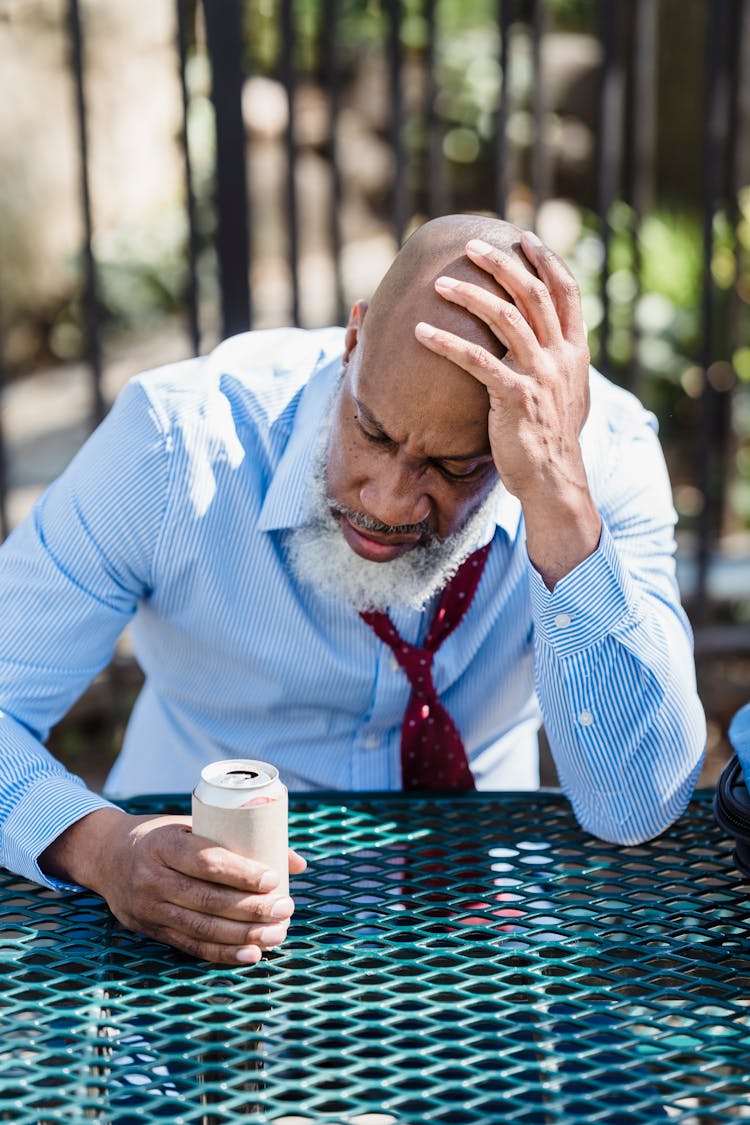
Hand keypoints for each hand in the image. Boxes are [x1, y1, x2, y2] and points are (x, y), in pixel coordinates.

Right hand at [40, 807, 306, 964]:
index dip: (242, 873)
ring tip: (278, 933)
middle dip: (252, 908)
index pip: (207, 862)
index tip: (273, 879)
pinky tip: (252, 954)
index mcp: (163, 844)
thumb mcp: (193, 823)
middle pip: (208, 899)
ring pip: (202, 928)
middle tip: (285, 908)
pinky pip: (190, 946)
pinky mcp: (150, 930)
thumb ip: (240, 840)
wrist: (107, 856)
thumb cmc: (164, 835)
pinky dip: (223, 954)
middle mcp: (152, 878)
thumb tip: (297, 863)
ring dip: (245, 935)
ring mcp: (148, 908)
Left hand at [415, 230, 600, 586]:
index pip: (567, 292)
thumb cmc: (551, 438)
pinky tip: (421, 332)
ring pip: (505, 318)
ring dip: (470, 295)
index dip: (547, 261)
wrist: (553, 478)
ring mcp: (539, 375)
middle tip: (472, 246)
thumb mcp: (567, 393)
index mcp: (575, 352)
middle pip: (533, 294)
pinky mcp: (513, 396)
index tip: (525, 238)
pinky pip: (475, 359)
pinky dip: (446, 342)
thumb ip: (558, 362)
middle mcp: (561, 357)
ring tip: (440, 282)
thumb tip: (547, 340)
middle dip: (502, 264)